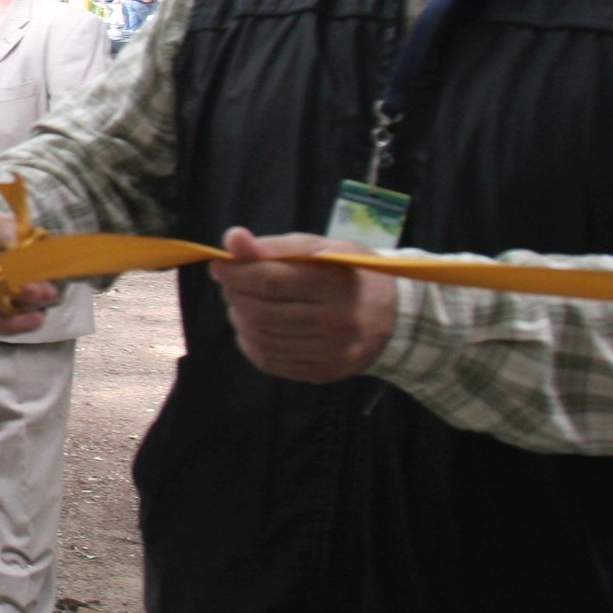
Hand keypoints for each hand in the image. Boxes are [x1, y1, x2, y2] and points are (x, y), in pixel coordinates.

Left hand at [209, 227, 396, 383]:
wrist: (392, 316)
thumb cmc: (349, 273)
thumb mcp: (321, 248)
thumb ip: (275, 246)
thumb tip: (232, 239)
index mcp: (339, 284)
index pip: (272, 280)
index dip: (237, 272)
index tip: (219, 265)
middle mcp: (338, 322)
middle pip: (263, 312)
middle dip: (235, 294)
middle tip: (230, 283)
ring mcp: (332, 353)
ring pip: (262, 338)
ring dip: (239, 317)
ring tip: (241, 302)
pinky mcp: (324, 372)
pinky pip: (271, 361)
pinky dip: (250, 342)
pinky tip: (252, 326)